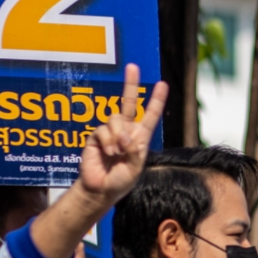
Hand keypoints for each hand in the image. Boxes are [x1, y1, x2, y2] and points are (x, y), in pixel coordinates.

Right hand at [76, 64, 167, 207]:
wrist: (100, 190)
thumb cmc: (121, 181)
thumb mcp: (135, 168)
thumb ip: (136, 151)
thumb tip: (128, 136)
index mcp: (140, 137)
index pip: (149, 115)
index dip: (156, 100)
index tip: (162, 84)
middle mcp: (125, 131)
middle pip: (128, 103)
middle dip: (130, 84)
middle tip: (132, 66)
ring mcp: (110, 132)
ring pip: (115, 118)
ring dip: (119, 134)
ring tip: (118, 151)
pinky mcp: (95, 137)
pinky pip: (103, 130)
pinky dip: (108, 141)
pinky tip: (109, 153)